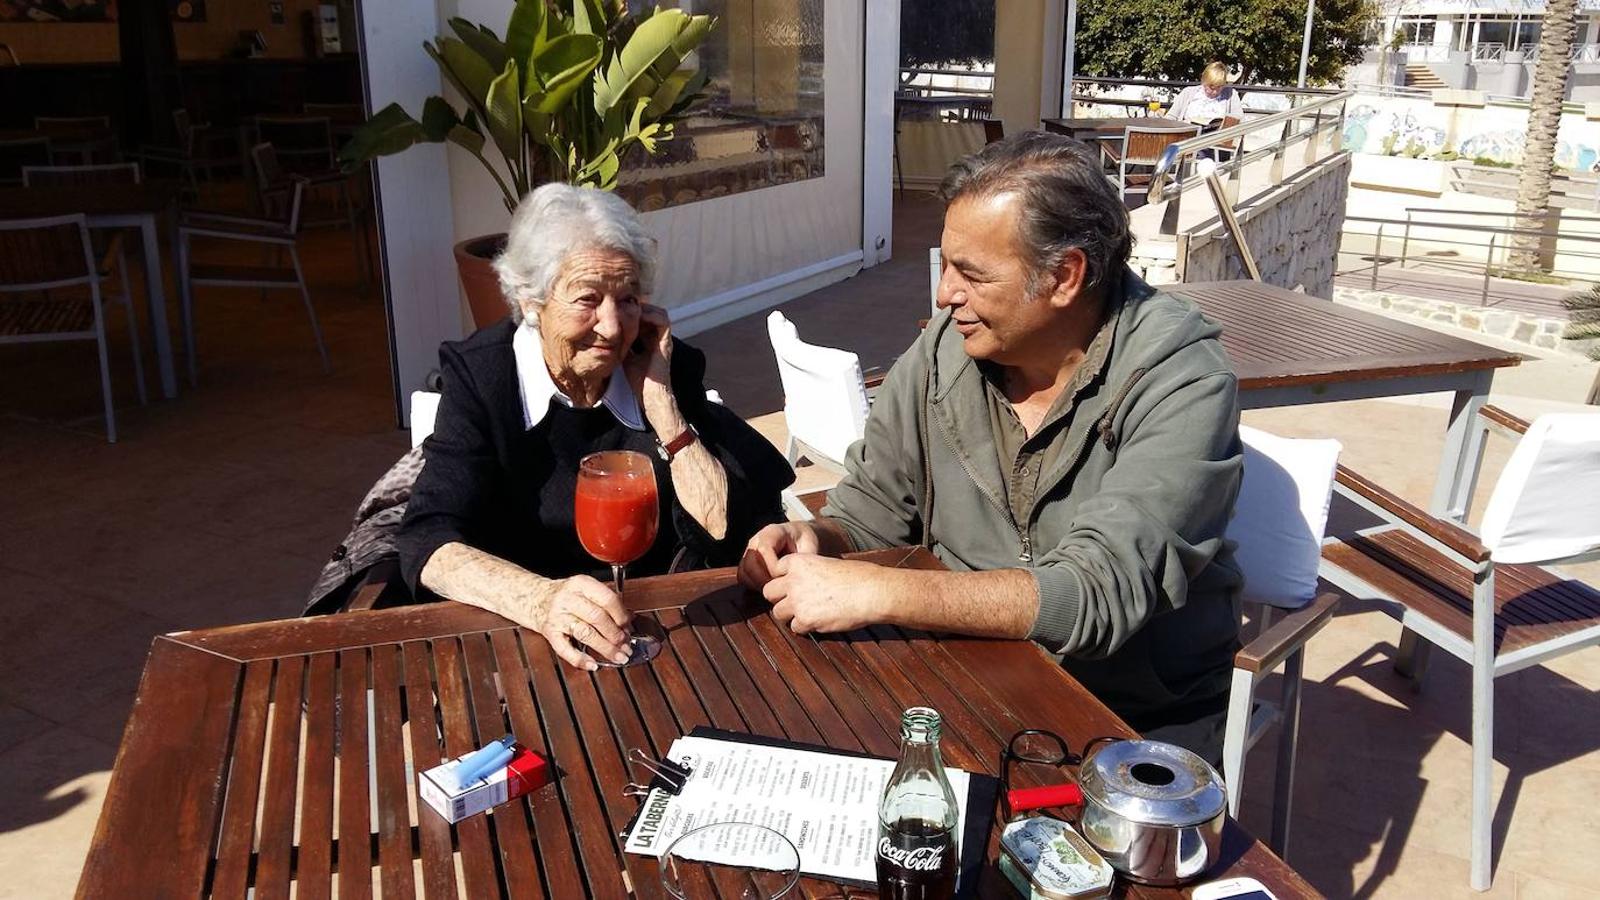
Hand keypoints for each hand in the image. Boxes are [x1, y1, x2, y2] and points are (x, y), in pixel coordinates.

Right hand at [522, 574, 632, 670]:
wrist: (535, 598)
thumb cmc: (566, 596)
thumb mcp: (586, 590)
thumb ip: (607, 603)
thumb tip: (630, 619)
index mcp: (581, 584)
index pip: (607, 599)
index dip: (622, 615)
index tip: (629, 626)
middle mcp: (568, 599)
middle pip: (597, 617)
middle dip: (615, 634)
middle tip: (626, 645)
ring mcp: (557, 616)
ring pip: (585, 633)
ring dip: (605, 648)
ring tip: (618, 656)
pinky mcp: (549, 633)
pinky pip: (565, 649)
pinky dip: (580, 659)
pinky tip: (593, 664)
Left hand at [625, 303, 673, 403]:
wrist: (650, 393)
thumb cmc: (638, 379)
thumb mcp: (625, 356)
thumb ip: (621, 344)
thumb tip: (606, 335)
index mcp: (649, 340)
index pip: (643, 318)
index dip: (632, 312)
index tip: (618, 311)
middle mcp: (657, 337)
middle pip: (650, 312)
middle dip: (637, 308)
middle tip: (622, 307)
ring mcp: (663, 338)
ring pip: (658, 312)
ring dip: (645, 310)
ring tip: (630, 311)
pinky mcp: (666, 341)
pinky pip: (663, 320)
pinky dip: (650, 316)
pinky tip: (636, 319)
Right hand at [737, 522, 820, 589]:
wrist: (803, 540)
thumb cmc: (808, 544)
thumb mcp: (810, 548)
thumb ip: (803, 560)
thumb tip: (797, 576)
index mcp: (772, 532)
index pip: (764, 549)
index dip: (773, 567)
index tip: (786, 578)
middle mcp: (757, 540)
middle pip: (750, 563)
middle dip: (764, 580)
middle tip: (780, 590)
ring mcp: (750, 552)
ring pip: (744, 572)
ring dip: (758, 585)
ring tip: (776, 591)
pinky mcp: (748, 563)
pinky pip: (743, 577)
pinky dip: (754, 586)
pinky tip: (770, 590)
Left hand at [762, 555, 891, 633]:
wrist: (870, 592)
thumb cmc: (856, 576)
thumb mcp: (826, 563)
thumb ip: (807, 572)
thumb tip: (798, 585)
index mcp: (798, 562)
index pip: (775, 571)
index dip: (784, 579)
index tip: (795, 585)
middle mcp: (792, 580)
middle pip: (769, 593)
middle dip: (780, 598)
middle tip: (796, 602)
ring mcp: (797, 601)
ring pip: (777, 613)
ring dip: (790, 615)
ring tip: (808, 613)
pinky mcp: (805, 620)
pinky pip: (794, 628)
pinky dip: (805, 627)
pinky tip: (819, 621)